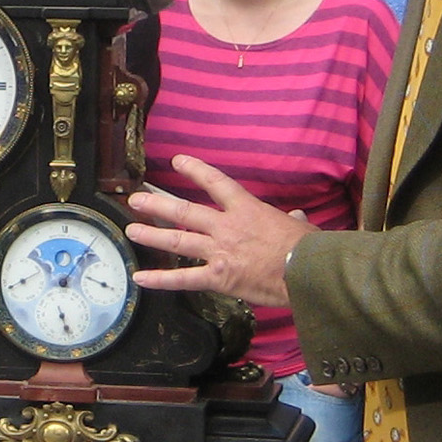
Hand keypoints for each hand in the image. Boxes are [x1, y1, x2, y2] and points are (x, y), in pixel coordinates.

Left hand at [125, 154, 316, 307]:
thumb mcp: (301, 228)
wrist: (308, 272)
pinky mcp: (218, 278)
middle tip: (136, 200)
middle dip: (158, 205)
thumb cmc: (309, 249)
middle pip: (185, 212)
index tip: (178, 161)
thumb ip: (293, 221)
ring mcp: (219, 252)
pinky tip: (140, 279)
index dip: (195, 170)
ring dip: (152, 235)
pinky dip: (160, 280)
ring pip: (178, 241)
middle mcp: (226, 227)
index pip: (216, 183)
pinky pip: (183, 279)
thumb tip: (297, 218)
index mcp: (247, 210)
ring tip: (132, 230)